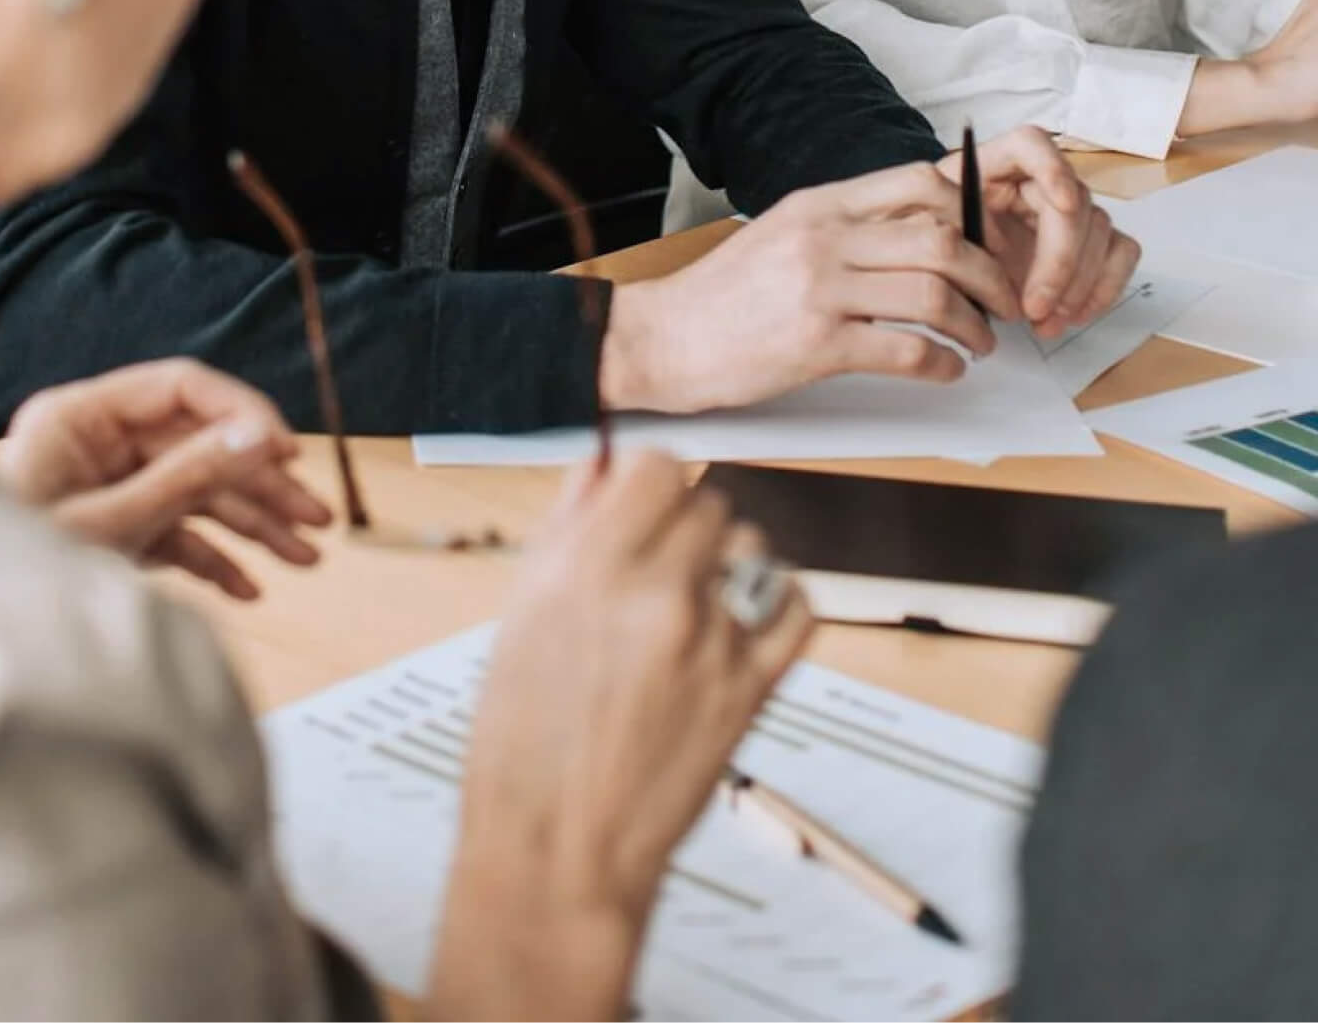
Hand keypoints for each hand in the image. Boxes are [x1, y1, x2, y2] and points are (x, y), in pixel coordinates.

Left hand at [0, 359, 331, 598]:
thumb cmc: (7, 567)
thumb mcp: (108, 524)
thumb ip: (185, 478)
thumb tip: (258, 436)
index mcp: (81, 418)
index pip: (182, 389)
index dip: (242, 414)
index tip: (287, 452)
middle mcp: (97, 445)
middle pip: (200, 446)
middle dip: (262, 485)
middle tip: (316, 519)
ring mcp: (106, 489)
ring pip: (197, 493)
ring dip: (252, 527)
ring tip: (304, 560)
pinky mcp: (111, 531)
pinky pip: (174, 534)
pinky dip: (212, 559)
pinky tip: (249, 589)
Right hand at [429, 450, 812, 1018]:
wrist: (558, 850)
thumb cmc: (524, 746)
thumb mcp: (520, 620)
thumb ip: (566, 530)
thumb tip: (601, 466)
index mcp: (586, 569)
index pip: (655, 466)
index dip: (646, 480)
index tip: (638, 502)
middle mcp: (655, 594)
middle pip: (707, 501)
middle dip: (681, 525)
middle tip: (656, 567)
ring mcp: (711, 641)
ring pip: (751, 546)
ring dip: (726, 563)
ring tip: (691, 606)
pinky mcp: (752, 688)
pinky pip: (797, 606)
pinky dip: (776, 603)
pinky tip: (742, 621)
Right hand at [598, 162, 1016, 412]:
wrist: (662, 339)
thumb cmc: (721, 296)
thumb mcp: (780, 235)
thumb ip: (842, 228)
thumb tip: (914, 233)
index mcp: (819, 205)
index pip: (918, 183)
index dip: (970, 213)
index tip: (986, 244)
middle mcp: (824, 239)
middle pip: (942, 241)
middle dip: (991, 276)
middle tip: (1004, 302)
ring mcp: (820, 291)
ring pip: (934, 296)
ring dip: (975, 325)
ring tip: (982, 343)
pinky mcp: (817, 345)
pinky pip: (906, 351)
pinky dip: (941, 365)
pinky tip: (946, 371)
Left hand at [958, 125, 1141, 339]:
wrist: (947, 259)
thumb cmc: (938, 237)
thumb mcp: (926, 227)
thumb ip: (946, 229)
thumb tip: (974, 247)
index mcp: (996, 163)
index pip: (1031, 145)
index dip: (1053, 169)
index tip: (1063, 204)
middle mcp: (1040, 179)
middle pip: (1073, 204)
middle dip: (1060, 262)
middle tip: (1035, 308)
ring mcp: (1070, 208)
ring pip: (1101, 232)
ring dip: (1079, 285)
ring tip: (1046, 323)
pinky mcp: (1089, 239)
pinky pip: (1119, 253)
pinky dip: (1104, 287)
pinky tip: (1074, 314)